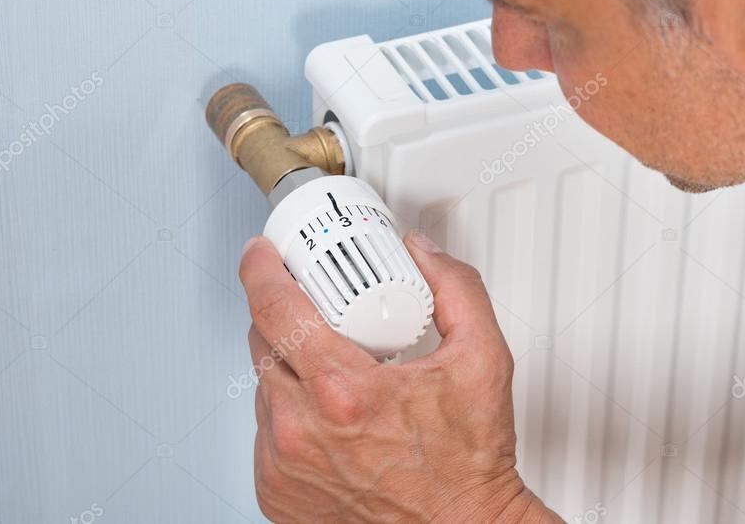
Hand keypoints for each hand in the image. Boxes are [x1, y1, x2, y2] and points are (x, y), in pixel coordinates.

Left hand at [238, 231, 559, 522]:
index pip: (276, 310)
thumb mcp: (483, 359)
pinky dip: (289, 412)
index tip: (263, 254)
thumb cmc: (469, 464)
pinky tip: (330, 415)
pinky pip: (265, 429)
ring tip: (338, 370)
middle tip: (318, 310)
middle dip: (284, 315)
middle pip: (262, 343)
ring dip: (289, 366)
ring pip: (262, 386)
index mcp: (344, 393)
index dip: (262, 270)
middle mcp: (301, 432)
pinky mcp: (275, 492)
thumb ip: (456, 290)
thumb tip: (420, 253)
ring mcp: (282, 465)